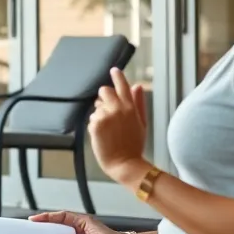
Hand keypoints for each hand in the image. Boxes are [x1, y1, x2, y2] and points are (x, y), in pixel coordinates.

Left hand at [87, 67, 148, 184]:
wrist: (125, 163)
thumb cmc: (134, 145)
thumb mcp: (141, 123)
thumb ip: (138, 103)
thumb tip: (137, 86)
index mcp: (130, 107)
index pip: (123, 86)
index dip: (118, 76)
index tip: (114, 69)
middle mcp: (117, 108)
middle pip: (104, 91)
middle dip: (104, 97)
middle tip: (107, 110)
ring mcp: (105, 115)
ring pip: (96, 107)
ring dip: (100, 115)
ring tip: (109, 131)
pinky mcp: (95, 124)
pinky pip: (92, 119)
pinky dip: (95, 126)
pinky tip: (103, 136)